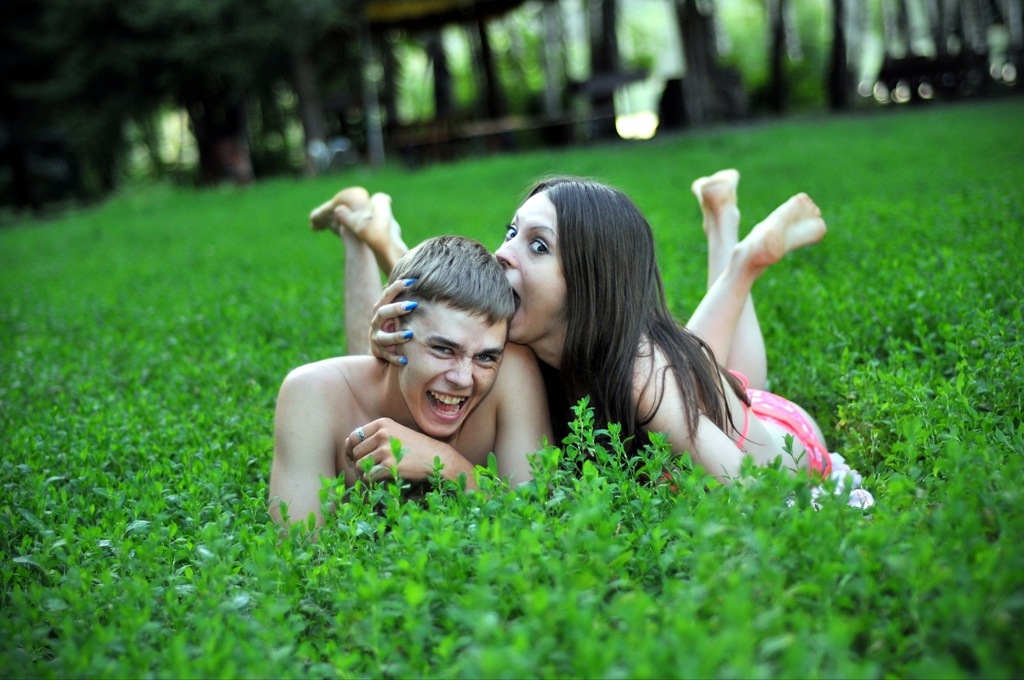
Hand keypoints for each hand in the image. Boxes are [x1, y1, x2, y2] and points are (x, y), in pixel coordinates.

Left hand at [346, 418, 464, 483]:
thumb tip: (348, 444)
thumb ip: (375, 436)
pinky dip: (372, 479)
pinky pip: (369, 475)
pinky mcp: (389, 465)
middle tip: (370, 467)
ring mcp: (385, 450)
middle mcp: (382, 434)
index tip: (354, 456)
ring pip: (360, 465)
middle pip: (355, 451)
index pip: (354, 436)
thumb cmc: (415, 447)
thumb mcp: (396, 433)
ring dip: (365, 472)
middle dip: (359, 461)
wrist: (437, 457)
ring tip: (377, 472)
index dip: (351, 448)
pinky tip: (382, 478)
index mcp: (382, 424)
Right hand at [368, 278, 416, 364]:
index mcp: (381, 309)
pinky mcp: (380, 352)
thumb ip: (406, 297)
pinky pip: (387, 356)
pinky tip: (405, 360)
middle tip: (412, 305)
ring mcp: (377, 338)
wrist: (380, 347)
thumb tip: (423, 277)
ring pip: (383, 337)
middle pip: (382, 313)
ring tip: (409, 335)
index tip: (412, 281)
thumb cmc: (394, 323)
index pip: (387, 295)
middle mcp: (376, 322)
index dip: (397, 287)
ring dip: (396, 336)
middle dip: (396, 309)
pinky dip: (395, 358)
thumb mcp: (397, 310)